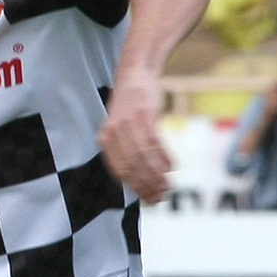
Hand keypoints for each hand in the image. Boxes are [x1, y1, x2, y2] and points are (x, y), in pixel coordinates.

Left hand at [98, 71, 172, 202]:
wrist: (135, 76)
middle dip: (148, 185)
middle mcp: (113, 132)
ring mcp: (128, 122)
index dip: (136, 188)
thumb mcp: (120, 130)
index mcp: (105, 140)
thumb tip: (140, 183)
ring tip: (168, 185)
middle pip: (132, 166)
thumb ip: (126, 153)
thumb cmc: (130, 108)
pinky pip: (154, 141)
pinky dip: (164, 157)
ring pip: (143, 156)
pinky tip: (171, 167)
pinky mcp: (144, 114)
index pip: (120, 171)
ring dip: (157, 174)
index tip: (150, 200)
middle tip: (162, 196)